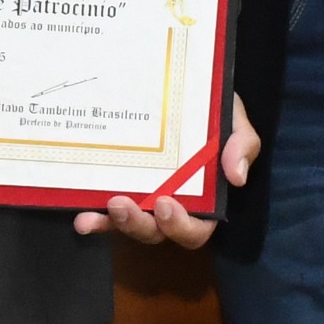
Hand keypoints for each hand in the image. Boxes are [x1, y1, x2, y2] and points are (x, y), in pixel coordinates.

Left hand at [75, 98, 259, 248]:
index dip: (179, 225)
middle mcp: (171, 206)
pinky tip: (81, 215)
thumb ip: (242, 145)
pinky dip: (95, 217)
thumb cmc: (216, 113)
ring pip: (128, 225)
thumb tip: (237, 176)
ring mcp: (143, 199)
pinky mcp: (120, 187)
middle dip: (138, 224)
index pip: (195, 229)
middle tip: (121, 204)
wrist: (188, 91)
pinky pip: (107, 210)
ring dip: (112, 224)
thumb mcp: (235, 123)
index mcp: (204, 200)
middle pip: (156, 232)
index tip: (165, 203)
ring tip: (95, 212)